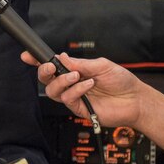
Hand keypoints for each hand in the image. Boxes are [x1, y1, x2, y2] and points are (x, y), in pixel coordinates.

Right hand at [23, 52, 143, 128]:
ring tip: (76, 76)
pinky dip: (76, 90)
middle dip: (44, 71)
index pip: (53, 65)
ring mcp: (74, 96)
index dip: (38, 60)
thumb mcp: (101, 65)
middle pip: (46, 79)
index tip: (28, 55)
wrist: (135, 100)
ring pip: (52, 90)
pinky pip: (67, 99)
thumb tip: (62, 57)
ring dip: (62, 81)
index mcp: (75, 70)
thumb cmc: (121, 81)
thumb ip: (80, 63)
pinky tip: (87, 85)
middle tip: (51, 66)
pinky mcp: (79, 108)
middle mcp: (71, 83)